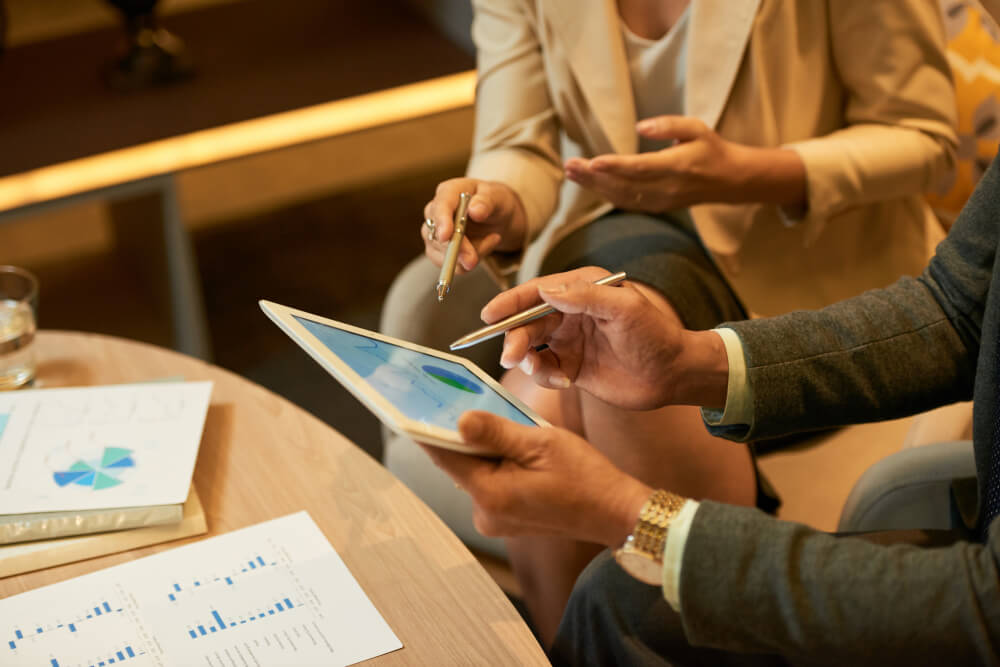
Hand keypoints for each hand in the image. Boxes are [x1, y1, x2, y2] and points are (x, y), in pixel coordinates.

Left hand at [421, 411, 651, 546]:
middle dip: (459, 434)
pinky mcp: (507, 518)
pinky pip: (490, 483)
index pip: (444, 456)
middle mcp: (487, 513)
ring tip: (491, 418)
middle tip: (450, 398)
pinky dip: (494, 462)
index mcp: (492, 494)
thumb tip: (459, 421)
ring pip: (475, 472)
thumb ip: (496, 431)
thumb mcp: (540, 443)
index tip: (407, 406)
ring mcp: (496, 519)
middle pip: (458, 464)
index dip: (425, 429)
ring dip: (481, 448)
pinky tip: (509, 444)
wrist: (616, 512)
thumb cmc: (585, 477)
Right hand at [422, 177, 527, 272]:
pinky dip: (469, 263)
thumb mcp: (498, 197)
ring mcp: (435, 233)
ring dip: (470, 254)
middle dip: (456, 248)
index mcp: (448, 192)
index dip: (442, 221)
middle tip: (473, 259)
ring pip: (443, 253)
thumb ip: (487, 202)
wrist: (497, 218)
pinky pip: (452, 265)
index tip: (446, 236)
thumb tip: (475, 211)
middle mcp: (436, 211)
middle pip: (437, 234)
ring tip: (493, 239)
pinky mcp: (439, 251)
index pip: (440, 206)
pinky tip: (485, 246)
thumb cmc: (495, 202)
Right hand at [482, 267, 727, 409]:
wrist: (674, 375)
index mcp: (582, 289)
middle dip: (515, 337)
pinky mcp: (572, 366)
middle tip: (510, 356)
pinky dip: (545, 376)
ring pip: (532, 346)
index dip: (510, 302)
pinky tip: (563, 382)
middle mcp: (572, 312)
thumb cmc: (656, 336)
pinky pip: (545, 369)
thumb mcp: (625, 309)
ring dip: (527, 358)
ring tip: (538, 369)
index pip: (538, 292)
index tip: (489, 315)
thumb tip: (546, 289)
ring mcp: (571, 340)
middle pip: (528, 321)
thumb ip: (585, 297)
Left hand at [564, 116, 804, 211]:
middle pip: (623, 185)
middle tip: (569, 166)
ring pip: (621, 197)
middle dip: (593, 177)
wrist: (729, 180)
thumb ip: (668, 125)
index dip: (614, 166)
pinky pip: (627, 203)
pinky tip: (590, 183)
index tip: (592, 161)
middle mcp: (666, 188)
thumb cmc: (710, 149)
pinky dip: (605, 194)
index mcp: (677, 166)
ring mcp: (661, 201)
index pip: (640, 168)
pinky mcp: (657, 207)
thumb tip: (640, 126)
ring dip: (594, 187)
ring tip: (572, 173)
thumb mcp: (696, 128)